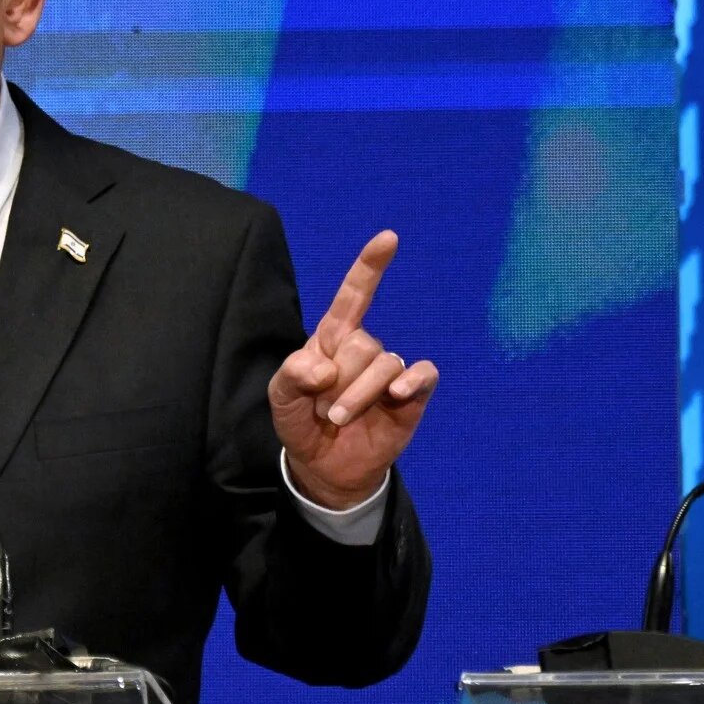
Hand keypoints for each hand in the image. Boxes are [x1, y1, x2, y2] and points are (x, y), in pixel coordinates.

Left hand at [268, 231, 438, 508]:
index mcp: (332, 338)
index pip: (352, 296)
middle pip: (362, 342)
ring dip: (356, 396)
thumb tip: (325, 369)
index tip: (388, 238)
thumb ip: (291, 375)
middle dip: (337, 381)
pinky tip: (396, 395)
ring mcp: (389, 371)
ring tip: (338, 419)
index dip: (369, 267)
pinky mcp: (412, 395)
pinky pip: (422, 375)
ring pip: (385, 364)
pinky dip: (410, 382)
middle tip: (322, 408)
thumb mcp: (281, 397)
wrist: (324, 465)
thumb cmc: (302, 421)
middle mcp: (364, 348)